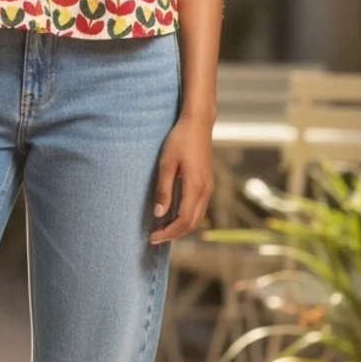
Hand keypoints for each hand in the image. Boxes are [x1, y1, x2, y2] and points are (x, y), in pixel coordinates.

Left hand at [149, 115, 213, 244]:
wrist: (198, 123)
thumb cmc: (180, 140)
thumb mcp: (166, 164)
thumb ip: (163, 190)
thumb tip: (159, 213)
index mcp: (196, 187)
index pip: (183, 220)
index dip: (168, 232)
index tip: (152, 237)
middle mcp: (205, 190)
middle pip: (192, 223)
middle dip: (173, 234)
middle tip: (154, 237)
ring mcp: (208, 187)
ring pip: (197, 217)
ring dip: (180, 227)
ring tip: (161, 228)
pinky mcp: (207, 183)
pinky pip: (198, 208)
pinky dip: (186, 217)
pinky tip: (172, 214)